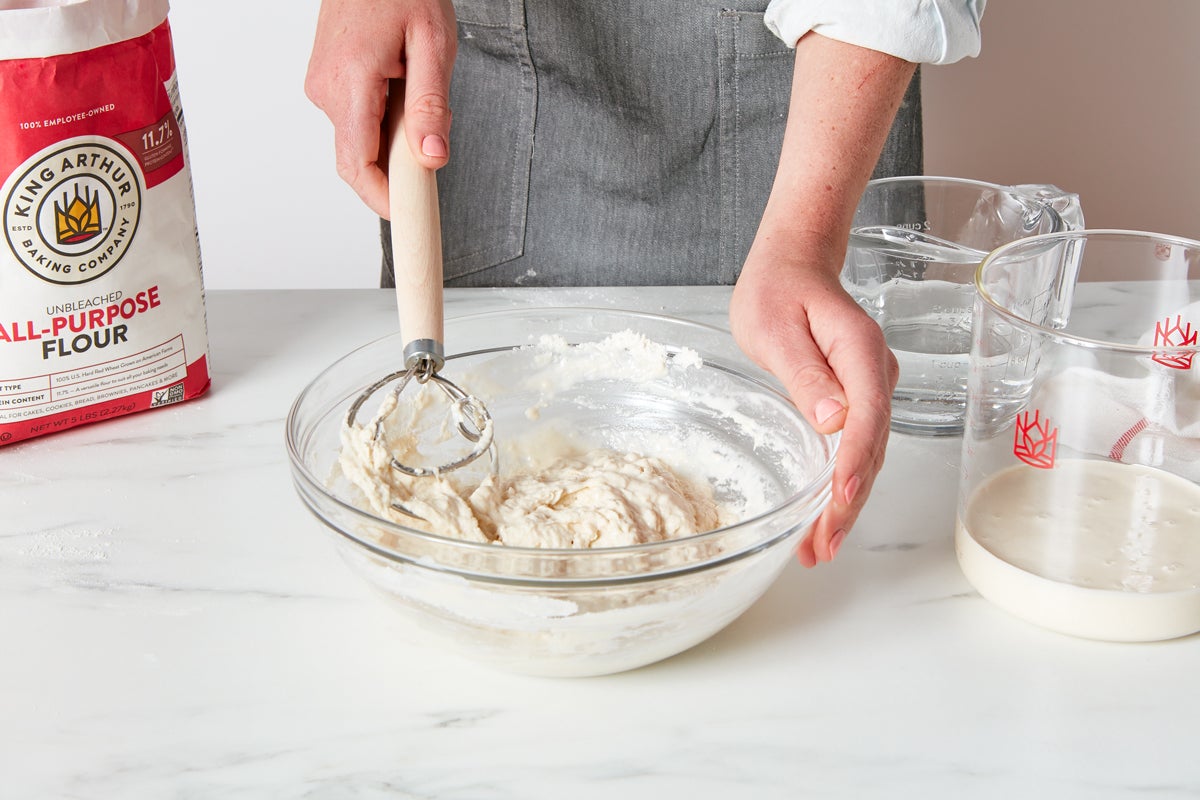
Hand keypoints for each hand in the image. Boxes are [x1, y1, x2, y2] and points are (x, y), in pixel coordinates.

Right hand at [305, 0, 456, 217]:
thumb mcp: (432, 43)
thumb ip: (431, 104)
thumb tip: (432, 156)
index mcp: (350, 83)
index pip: (358, 165)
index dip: (383, 200)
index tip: (409, 216)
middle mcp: (326, 90)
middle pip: (359, 158)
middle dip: (397, 168)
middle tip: (432, 149)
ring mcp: (322, 87)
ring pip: (360, 139)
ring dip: (393, 138)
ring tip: (419, 96)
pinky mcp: (327, 82)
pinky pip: (356, 119)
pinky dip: (382, 120)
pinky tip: (402, 89)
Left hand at [730, 236, 896, 566]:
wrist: (793, 265)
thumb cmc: (779, 290)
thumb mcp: (776, 326)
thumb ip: (805, 372)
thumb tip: (832, 418)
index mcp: (859, 351)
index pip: (867, 413)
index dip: (854, 459)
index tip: (839, 496)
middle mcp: (875, 374)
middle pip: (872, 446)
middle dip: (849, 500)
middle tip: (822, 545)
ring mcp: (870, 390)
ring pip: (867, 455)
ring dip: (846, 504)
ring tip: (819, 549)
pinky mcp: (857, 402)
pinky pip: (855, 449)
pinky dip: (841, 485)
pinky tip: (823, 518)